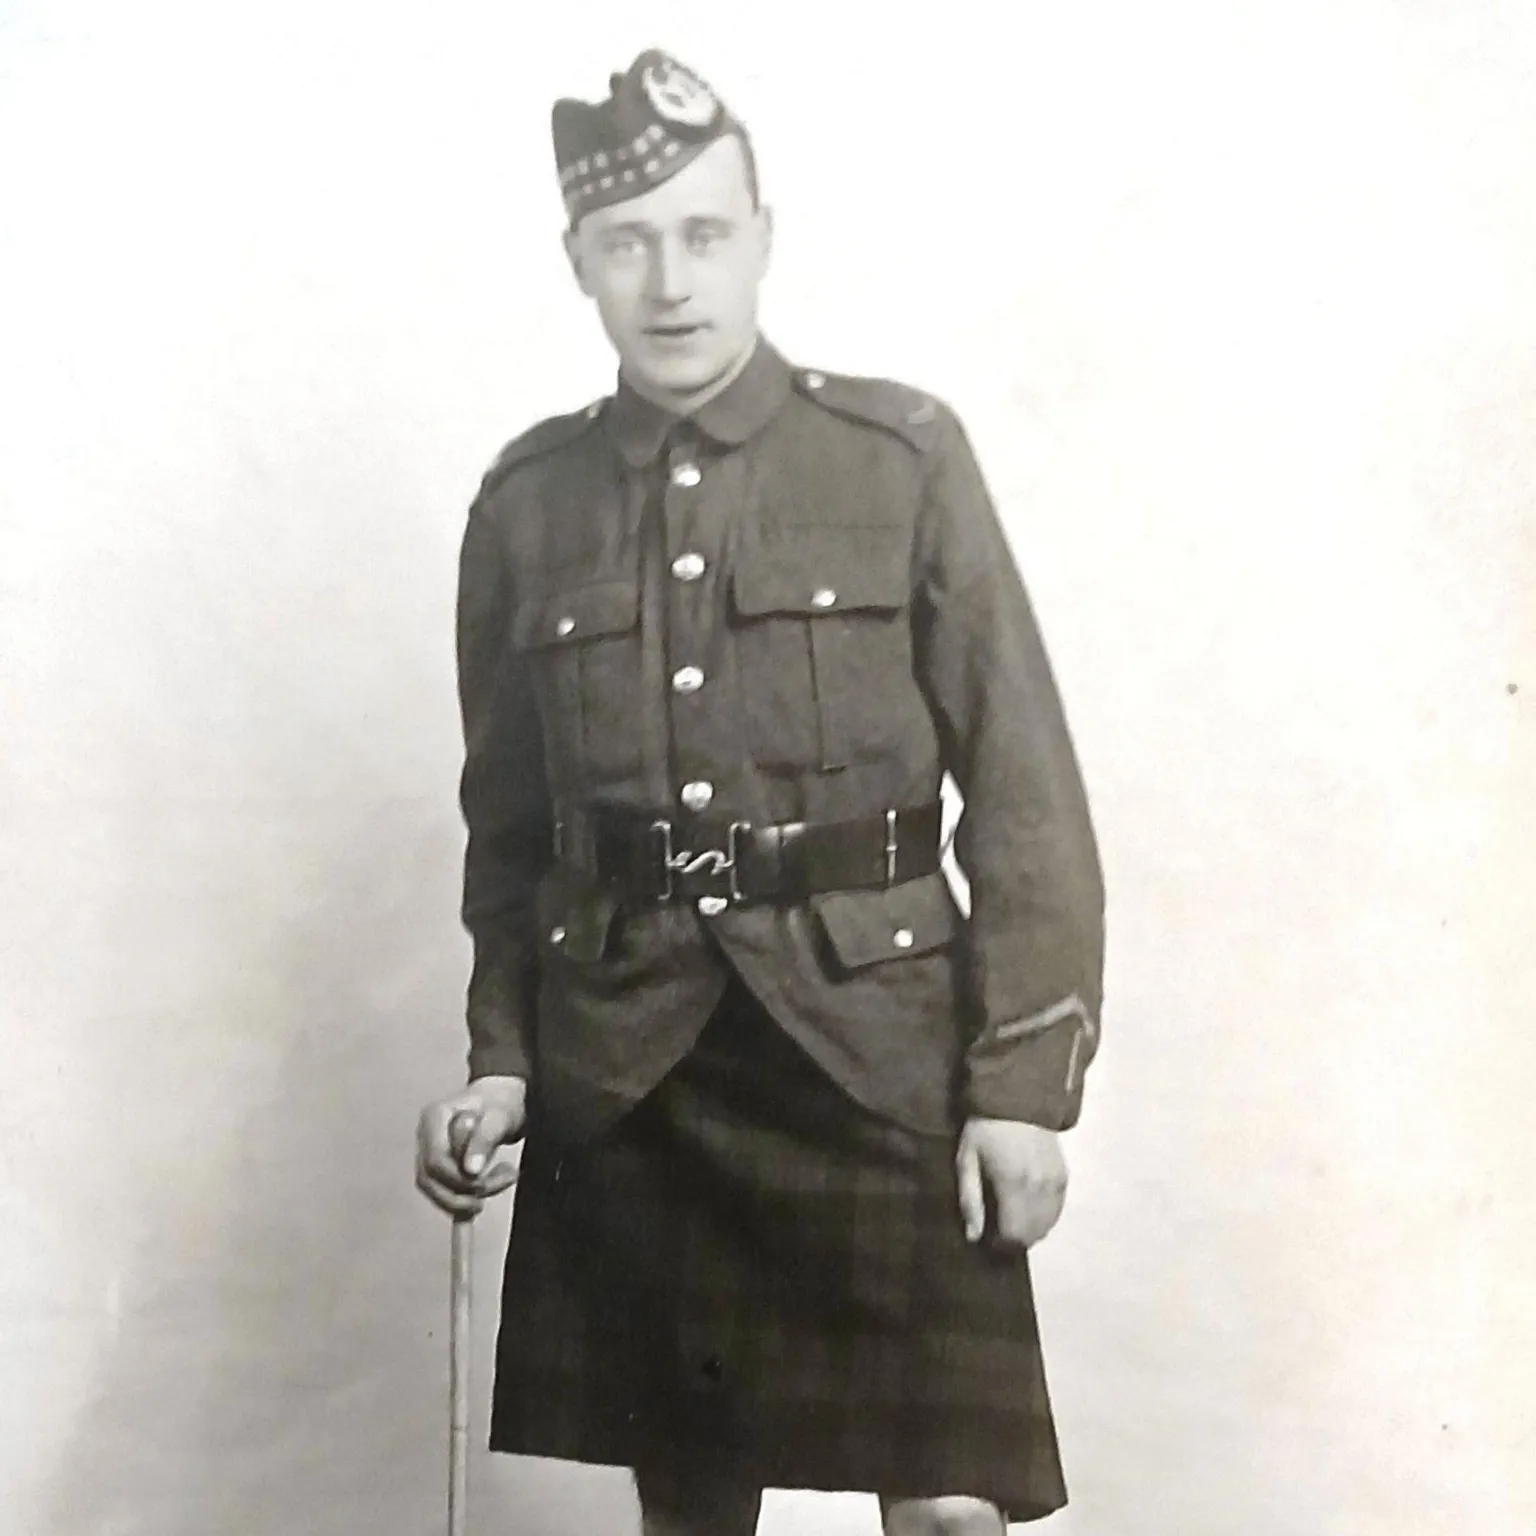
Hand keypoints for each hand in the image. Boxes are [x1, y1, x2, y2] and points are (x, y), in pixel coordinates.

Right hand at [415, 1076, 527, 1217]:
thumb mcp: (499, 1116)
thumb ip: (485, 1140)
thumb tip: (471, 1172)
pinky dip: (462, 1201)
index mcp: (434, 1116)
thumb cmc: (499, 1104)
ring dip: (466, 1198)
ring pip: (434, 1188)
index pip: (435, 1159)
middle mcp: (425, 1134)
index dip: (458, 1177)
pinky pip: (442, 1191)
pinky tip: (482, 1198)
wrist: (499, 1102)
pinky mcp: (437, 1166)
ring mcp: (427, 1150)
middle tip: (503, 1180)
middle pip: (430, 1177)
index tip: (486, 1180)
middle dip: (465, 1190)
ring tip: (501, 1181)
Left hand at [955, 1118, 1067, 1249]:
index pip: (1014, 1235)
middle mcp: (1040, 1188)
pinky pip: (1057, 1210)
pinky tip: (1028, 1208)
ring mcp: (1056, 1182)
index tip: (987, 1240)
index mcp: (1014, 1185)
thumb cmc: (985, 1129)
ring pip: (1048, 1225)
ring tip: (1011, 1219)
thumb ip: (970, 1200)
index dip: (1000, 1245)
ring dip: (1030, 1230)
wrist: (1018, 1097)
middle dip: (1014, 1240)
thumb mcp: (967, 1160)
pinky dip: (1044, 1217)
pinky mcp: (1064, 1175)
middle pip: (1033, 1235)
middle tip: (997, 1230)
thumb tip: (974, 1236)